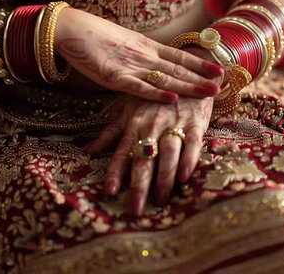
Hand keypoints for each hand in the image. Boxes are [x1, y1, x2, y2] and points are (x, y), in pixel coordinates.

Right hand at [55, 8, 223, 102]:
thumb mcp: (124, 43)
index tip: (220, 69)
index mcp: (146, 46)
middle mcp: (143, 56)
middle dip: (201, 79)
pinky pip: (138, 88)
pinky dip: (155, 94)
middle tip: (223, 86)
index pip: (179, 56)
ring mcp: (130, 66)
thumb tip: (155, 65)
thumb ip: (141, 55)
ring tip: (209, 93)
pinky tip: (172, 99)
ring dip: (188, 87)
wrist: (72, 29)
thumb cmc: (95, 36)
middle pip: (178, 69)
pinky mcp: (114, 76)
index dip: (200, 63)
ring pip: (164, 79)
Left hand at [86, 95, 213, 215]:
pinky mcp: (195, 124)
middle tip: (135, 208)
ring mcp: (174, 124)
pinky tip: (184, 176)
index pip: (122, 152)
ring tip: (160, 199)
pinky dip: (188, 160)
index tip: (109, 191)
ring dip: (163, 177)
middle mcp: (152, 126)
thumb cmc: (154, 97)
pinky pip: (192, 144)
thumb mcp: (128, 110)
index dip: (115, 172)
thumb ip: (110, 133)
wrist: (187, 75)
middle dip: (139, 184)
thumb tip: (87, 151)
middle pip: (144, 159)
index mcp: (134, 125)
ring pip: (167, 153)